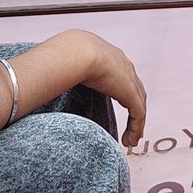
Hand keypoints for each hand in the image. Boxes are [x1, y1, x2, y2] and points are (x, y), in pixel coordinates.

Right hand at [65, 30, 147, 147]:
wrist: (76, 51)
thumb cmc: (66, 55)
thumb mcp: (72, 63)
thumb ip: (70, 74)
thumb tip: (54, 83)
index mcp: (111, 56)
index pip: (123, 76)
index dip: (124, 93)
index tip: (121, 106)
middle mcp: (124, 66)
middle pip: (136, 91)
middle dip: (135, 110)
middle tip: (132, 128)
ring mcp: (129, 79)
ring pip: (139, 105)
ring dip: (136, 125)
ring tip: (130, 140)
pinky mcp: (130, 92)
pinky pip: (138, 114)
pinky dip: (135, 128)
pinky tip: (130, 141)